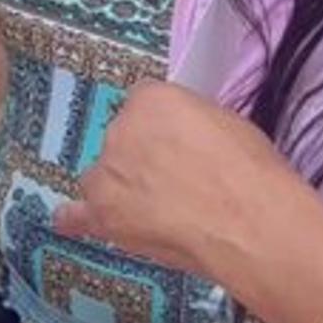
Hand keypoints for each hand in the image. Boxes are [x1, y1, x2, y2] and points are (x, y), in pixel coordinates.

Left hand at [54, 80, 304, 281]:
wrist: (249, 223)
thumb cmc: (250, 172)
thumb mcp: (226, 123)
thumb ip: (188, 121)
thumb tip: (180, 135)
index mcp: (150, 99)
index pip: (143, 104)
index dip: (162, 129)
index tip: (176, 144)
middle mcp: (120, 129)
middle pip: (121, 139)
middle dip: (143, 157)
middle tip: (178, 181)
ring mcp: (107, 172)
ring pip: (102, 176)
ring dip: (120, 188)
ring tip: (156, 209)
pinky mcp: (104, 214)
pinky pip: (76, 214)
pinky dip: (75, 219)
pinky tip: (71, 220)